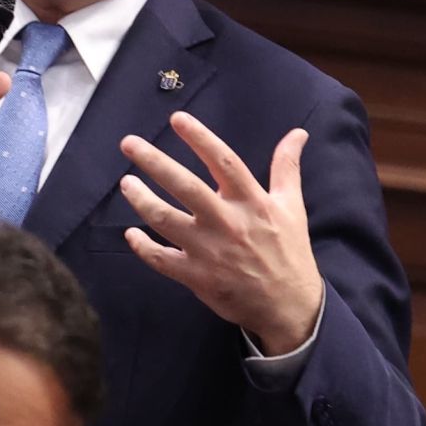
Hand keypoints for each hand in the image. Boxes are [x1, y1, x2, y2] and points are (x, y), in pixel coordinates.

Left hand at [118, 113, 323, 353]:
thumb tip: (298, 133)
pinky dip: (143, 247)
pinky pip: (161, 259)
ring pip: (166, 220)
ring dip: (142, 200)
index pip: (223, 161)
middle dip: (154, 162)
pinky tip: (131, 234)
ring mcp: (209, 251)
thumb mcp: (292, 206)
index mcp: (251, 202)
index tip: (177, 119)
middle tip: (128, 144)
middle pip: (185, 186)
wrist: (288, 306)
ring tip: (126, 184)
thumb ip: (287, 167)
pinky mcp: (196, 277)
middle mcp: (227, 222)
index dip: (200, 138)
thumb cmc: (288, 251)